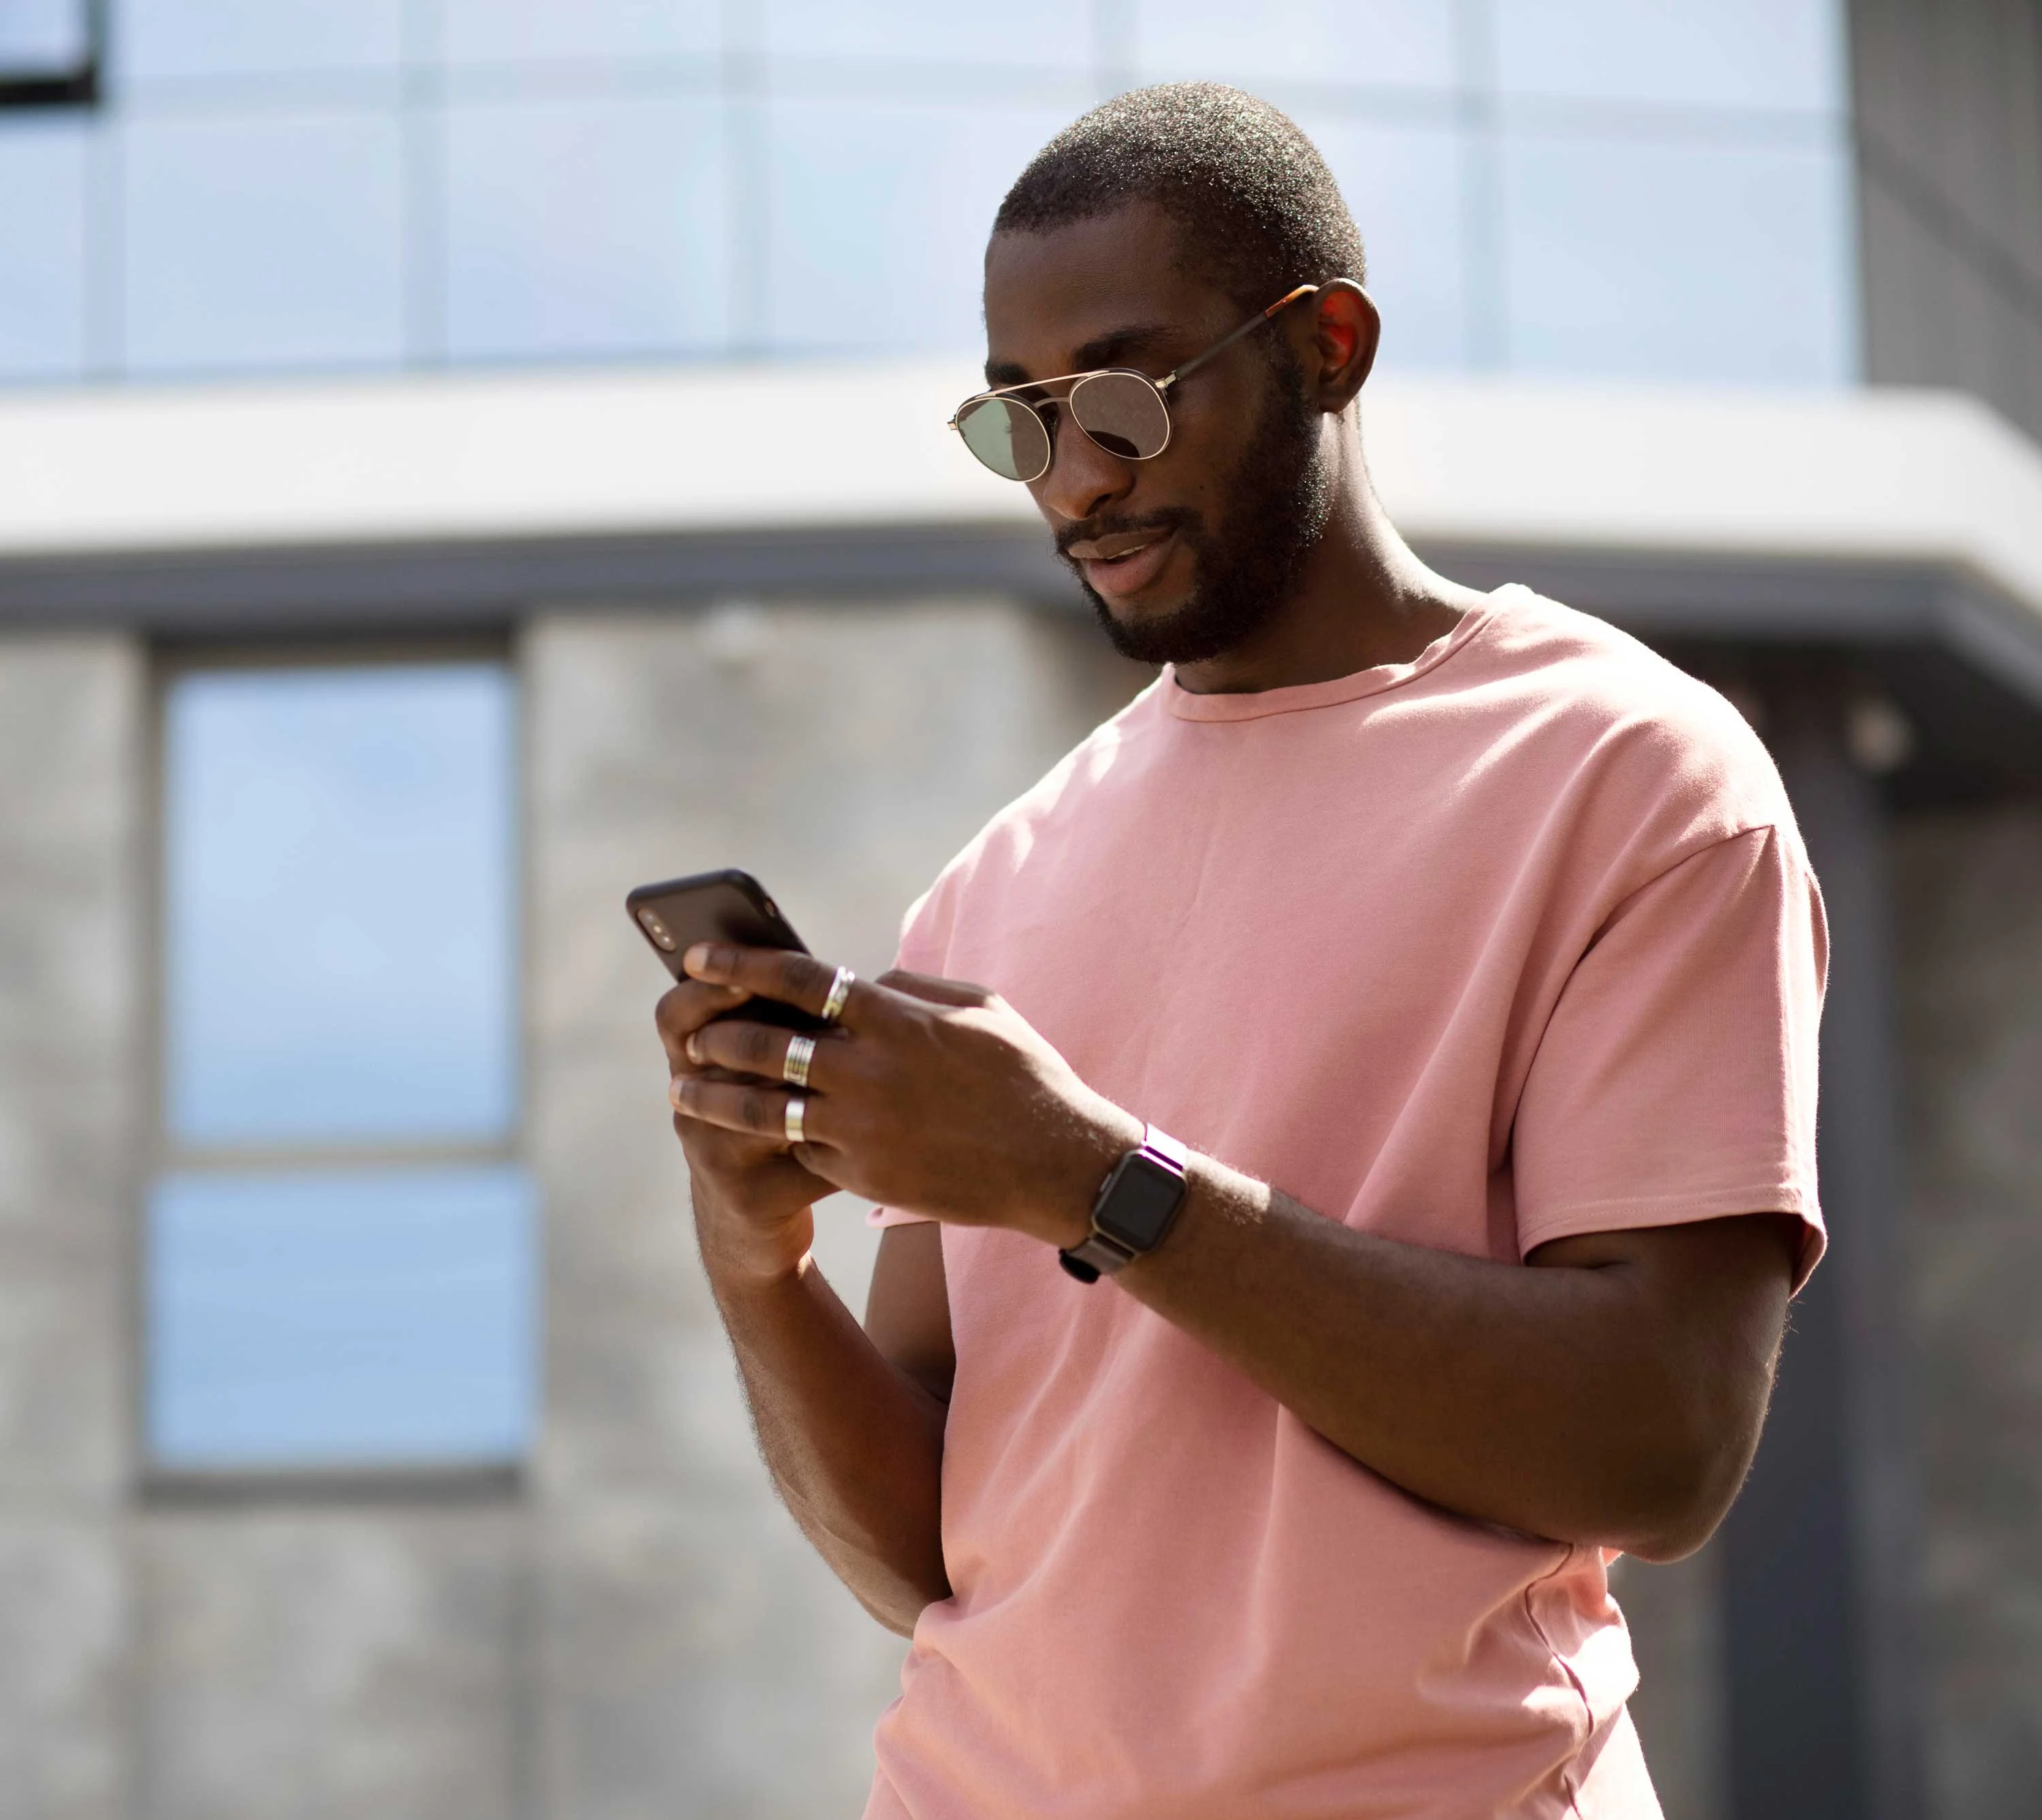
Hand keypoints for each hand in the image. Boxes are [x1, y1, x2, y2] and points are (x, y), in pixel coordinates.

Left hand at [669, 943, 1141, 1248]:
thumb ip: (910, 988)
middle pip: (765, 1043)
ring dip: (715, 1095)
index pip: (798, 979)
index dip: (741, 963)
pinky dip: (775, 1135)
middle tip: (689, 1029)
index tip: (700, 954)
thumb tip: (861, 978)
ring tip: (685, 1088)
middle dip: (716, 1032)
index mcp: (896, 1017)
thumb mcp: (978, 1006)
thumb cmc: (1024, 1074)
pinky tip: (751, 1129)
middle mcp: (870, 1070)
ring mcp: (862, 1127)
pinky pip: (801, 1148)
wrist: (1057, 1164)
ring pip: (763, 1108)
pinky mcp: (863, 1173)